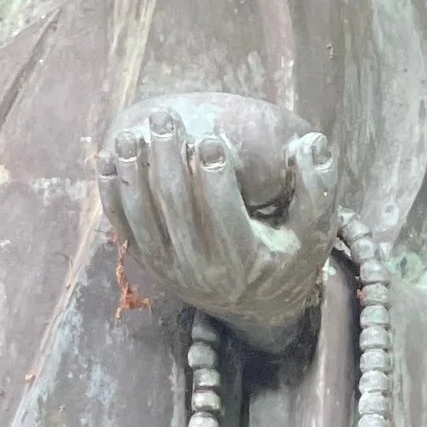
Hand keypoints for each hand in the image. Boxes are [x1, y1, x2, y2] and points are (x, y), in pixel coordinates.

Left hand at [98, 93, 340, 347]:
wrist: (257, 308)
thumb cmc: (289, 259)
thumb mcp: (315, 233)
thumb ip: (318, 190)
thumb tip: (313, 143)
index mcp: (242, 260)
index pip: (224, 216)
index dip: (215, 178)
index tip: (209, 138)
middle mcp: (200, 269)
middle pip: (176, 210)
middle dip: (166, 161)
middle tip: (163, 118)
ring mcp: (170, 268)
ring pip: (143, 219)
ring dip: (133, 175)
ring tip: (129, 133)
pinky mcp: (150, 264)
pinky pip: (123, 228)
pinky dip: (112, 195)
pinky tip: (108, 160)